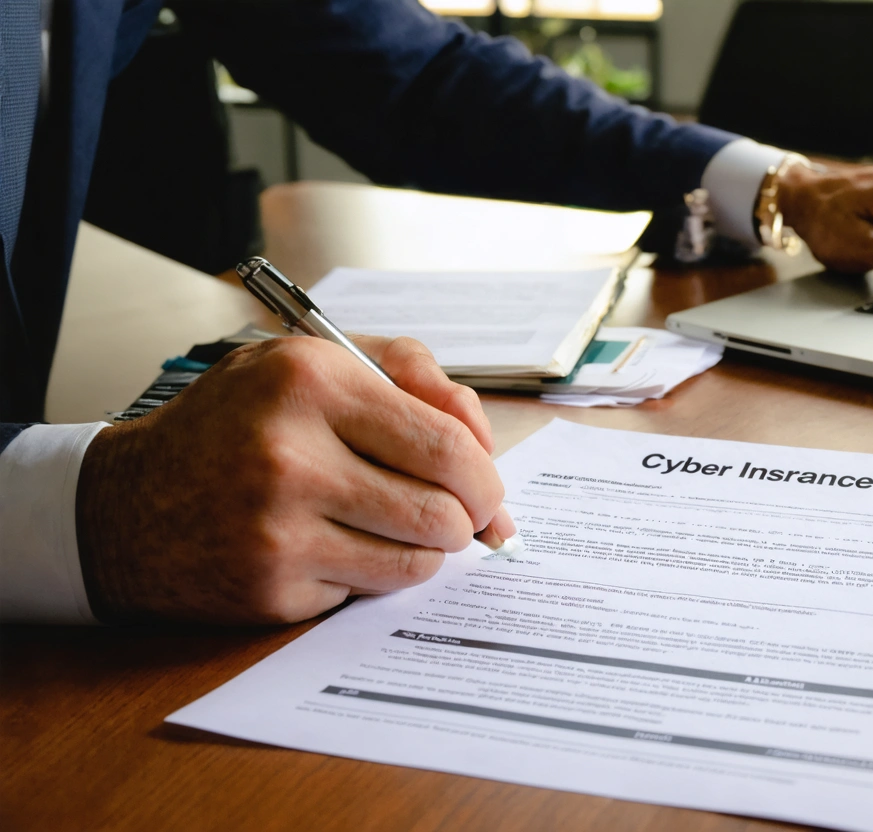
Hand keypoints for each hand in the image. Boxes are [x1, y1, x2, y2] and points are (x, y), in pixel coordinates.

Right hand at [75, 335, 515, 624]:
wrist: (128, 503)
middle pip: (442, 512)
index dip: (483, 476)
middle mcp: (291, 454)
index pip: (445, 443)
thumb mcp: (315, 364)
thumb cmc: (240, 423)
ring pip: (417, 560)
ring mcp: (278, 530)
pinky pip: (369, 591)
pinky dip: (370, 573)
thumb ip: (412, 377)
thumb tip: (486, 445)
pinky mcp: (271, 589)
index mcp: (310, 381)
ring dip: (425, 550)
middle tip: (459, 517)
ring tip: (396, 526)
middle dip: (468, 520)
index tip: (484, 489)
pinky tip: (334, 548)